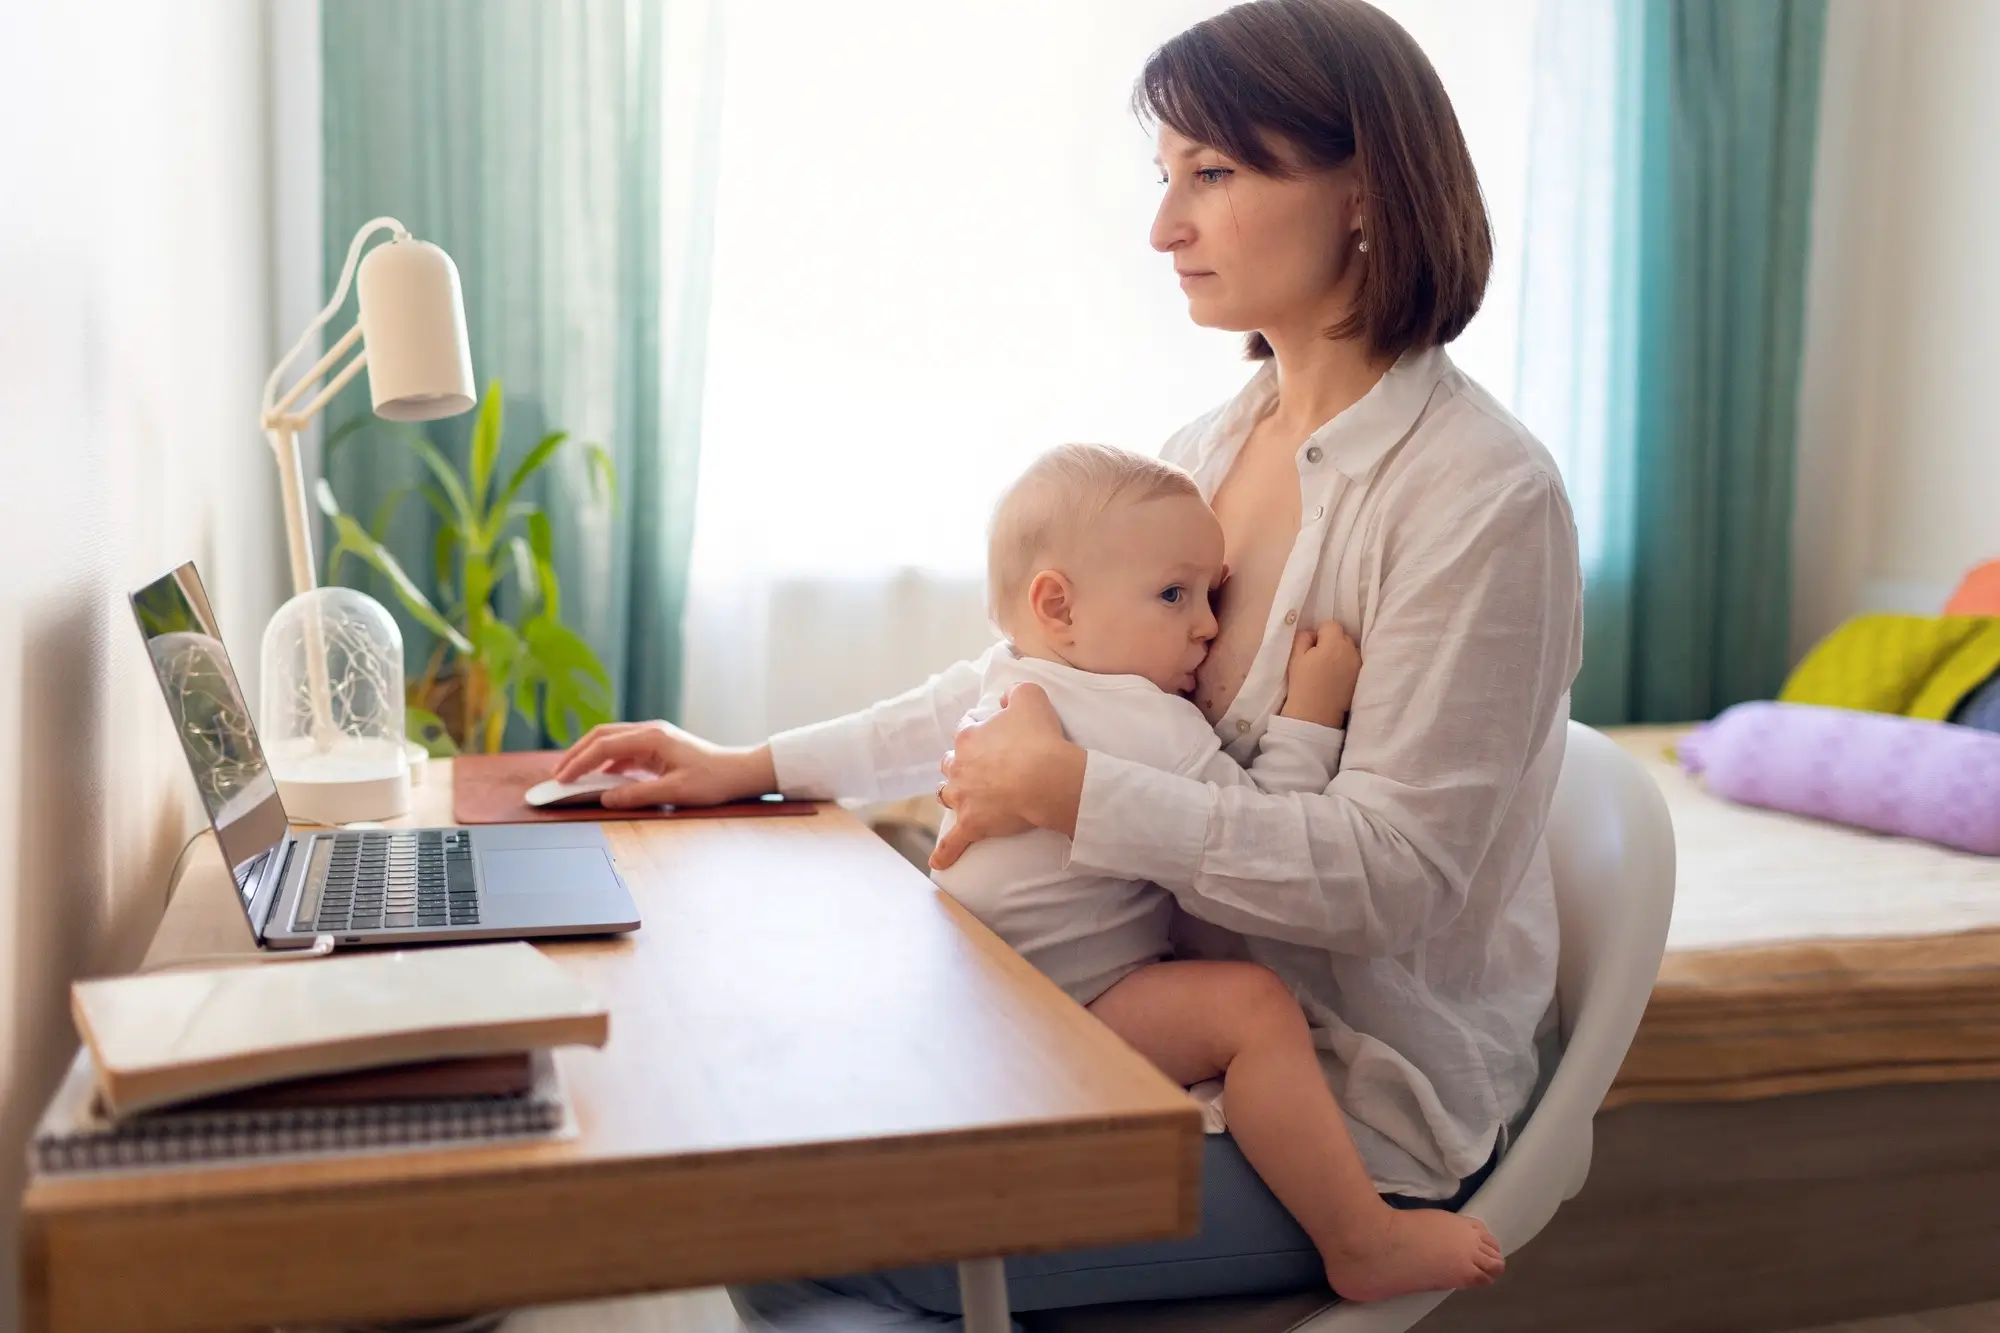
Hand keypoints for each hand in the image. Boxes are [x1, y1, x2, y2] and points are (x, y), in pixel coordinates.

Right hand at [550, 720, 776, 810]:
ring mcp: (653, 738)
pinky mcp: (657, 748)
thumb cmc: (713, 780)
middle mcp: (650, 732)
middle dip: (576, 754)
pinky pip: (623, 752)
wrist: (740, 772)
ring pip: (610, 741)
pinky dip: (606, 762)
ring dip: (589, 756)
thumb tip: (605, 798)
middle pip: (602, 736)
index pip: (604, 745)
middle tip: (556, 775)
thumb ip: (638, 795)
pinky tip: (598, 777)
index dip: (579, 762)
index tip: (561, 778)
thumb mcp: (675, 792)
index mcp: (652, 737)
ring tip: (570, 776)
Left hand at [930, 683, 1085, 869]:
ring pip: (946, 795)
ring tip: (963, 801)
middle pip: (950, 764)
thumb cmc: (1040, 738)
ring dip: (953, 796)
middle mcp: (959, 765)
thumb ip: (1016, 692)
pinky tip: (938, 863)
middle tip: (978, 770)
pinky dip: (945, 852)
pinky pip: (953, 842)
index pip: (965, 731)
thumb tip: (1006, 698)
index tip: (988, 738)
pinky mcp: (971, 823)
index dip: (976, 733)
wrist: (1045, 778)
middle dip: (959, 766)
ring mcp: (962, 796)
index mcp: (969, 736)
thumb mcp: (1030, 697)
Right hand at [1279, 621, 1360, 727]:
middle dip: (1332, 642)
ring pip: (1350, 649)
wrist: (1315, 714)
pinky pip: (1354, 663)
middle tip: (1319, 658)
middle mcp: (1351, 650)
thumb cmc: (1302, 684)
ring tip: (1329, 669)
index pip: (1330, 625)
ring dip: (1341, 653)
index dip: (1319, 634)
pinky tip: (1336, 678)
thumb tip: (1312, 634)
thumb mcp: (1295, 657)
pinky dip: (1347, 665)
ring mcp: (1358, 664)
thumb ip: (1303, 637)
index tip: (1311, 648)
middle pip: (1343, 636)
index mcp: (1334, 643)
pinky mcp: (1360, 677)